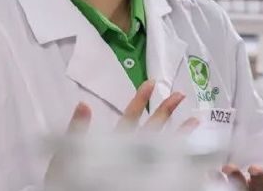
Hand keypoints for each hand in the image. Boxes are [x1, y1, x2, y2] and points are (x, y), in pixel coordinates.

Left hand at [45, 81, 199, 184]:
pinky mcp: (143, 178)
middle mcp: (129, 151)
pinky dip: (179, 159)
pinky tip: (190, 153)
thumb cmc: (67, 178)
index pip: (131, 117)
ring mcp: (136, 165)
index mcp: (113, 142)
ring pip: (162, 146)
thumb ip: (78, 129)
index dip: (141, 100)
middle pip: (152, 127)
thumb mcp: (69, 152)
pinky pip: (164, 168)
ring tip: (194, 120)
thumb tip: (83, 104)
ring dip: (178, 133)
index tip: (152, 83)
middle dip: (166, 110)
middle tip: (180, 94)